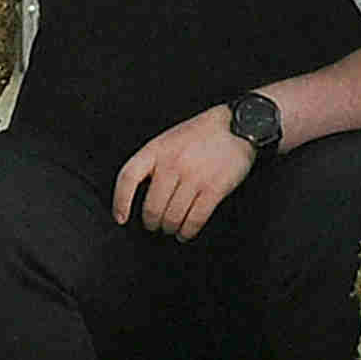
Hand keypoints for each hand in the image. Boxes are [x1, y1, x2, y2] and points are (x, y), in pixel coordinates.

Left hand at [112, 105, 256, 239]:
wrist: (239, 126)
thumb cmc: (203, 134)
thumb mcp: (170, 139)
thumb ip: (154, 161)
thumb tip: (139, 192)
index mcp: (157, 149)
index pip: (128, 177)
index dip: (120, 201)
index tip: (121, 217)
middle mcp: (173, 163)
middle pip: (151, 206)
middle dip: (152, 222)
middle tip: (154, 225)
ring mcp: (194, 176)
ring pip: (172, 216)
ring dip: (170, 228)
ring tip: (171, 229)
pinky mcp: (214, 188)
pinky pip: (195, 219)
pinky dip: (188, 231)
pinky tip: (186, 233)